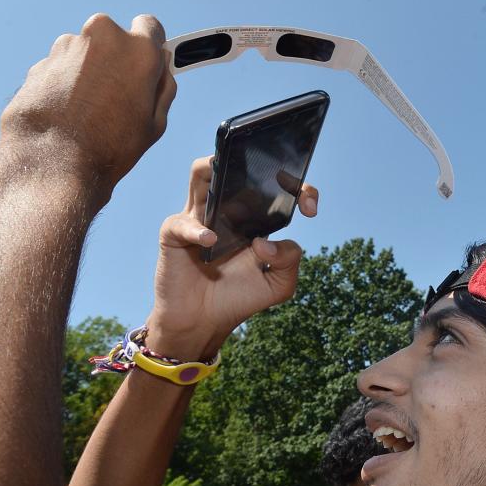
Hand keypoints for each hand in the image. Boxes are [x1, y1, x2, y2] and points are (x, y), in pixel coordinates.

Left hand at [0, 14, 174, 201]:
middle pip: (114, 39)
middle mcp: (102, 36)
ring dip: (88, 72)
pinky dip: (65, 84)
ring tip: (88, 111)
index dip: (149, 45)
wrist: (54, 160)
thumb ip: (162, 87)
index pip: (150, 26)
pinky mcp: (41, 62)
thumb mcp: (156, 123)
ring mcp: (67, 46)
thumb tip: (161, 69)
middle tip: (117, 96)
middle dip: (116, 60)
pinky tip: (67, 113)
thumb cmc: (110, 146)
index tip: (145, 63)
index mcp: (138, 48)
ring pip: (85, 53)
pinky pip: (61, 69)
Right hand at [146, 157, 319, 358]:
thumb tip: (264, 241)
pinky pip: (183, 223)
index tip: (310, 208)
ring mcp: (199, 217)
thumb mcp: (279, 284)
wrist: (203, 322)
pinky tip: (211, 240)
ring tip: (230, 187)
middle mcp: (227, 210)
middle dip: (254, 164)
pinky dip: (197, 229)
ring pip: (201, 173)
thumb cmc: (238, 298)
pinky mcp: (175, 234)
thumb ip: (288, 260)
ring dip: (214, 170)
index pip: (276, 188)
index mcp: (254, 217)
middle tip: (274, 183)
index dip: (298, 189)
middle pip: (236, 166)